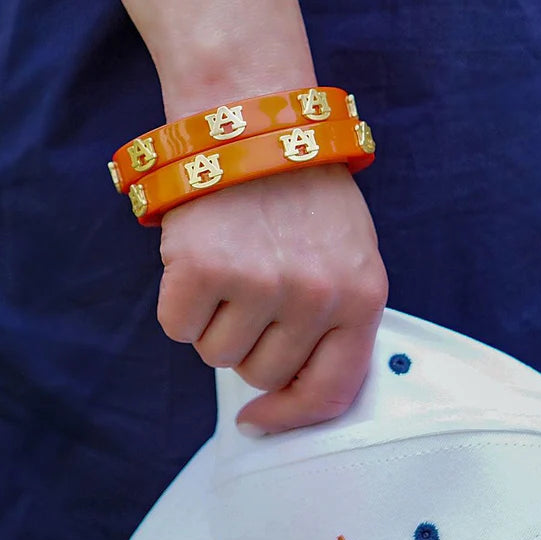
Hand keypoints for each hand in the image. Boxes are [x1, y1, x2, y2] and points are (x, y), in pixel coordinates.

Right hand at [157, 162, 388, 434]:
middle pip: (262, 374)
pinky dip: (180, 301)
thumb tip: (290, 389)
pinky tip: (198, 257)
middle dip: (247, 342)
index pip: (330, 391)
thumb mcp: (348, 251)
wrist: (251, 121)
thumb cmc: (299, 190)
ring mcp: (260, 284)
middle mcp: (316, 296)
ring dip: (213, 320)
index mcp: (362, 295)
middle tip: (247, 288)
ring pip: (217, 355)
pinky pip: (178, 327)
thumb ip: (335, 318)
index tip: (259, 418)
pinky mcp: (203, 269)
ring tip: (228, 263)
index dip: (289, 415)